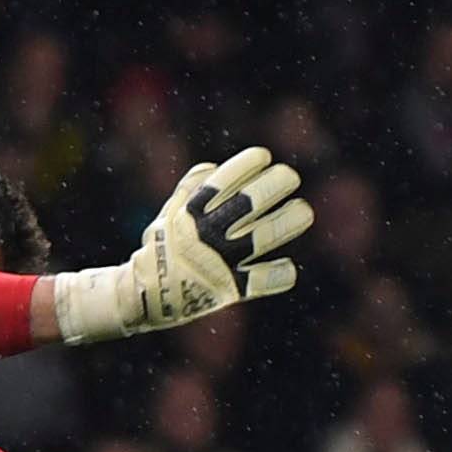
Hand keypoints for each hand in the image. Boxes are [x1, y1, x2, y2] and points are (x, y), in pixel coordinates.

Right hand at [50, 146, 311, 341]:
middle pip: (250, 203)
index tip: (264, 156)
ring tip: (305, 211)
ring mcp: (219, 261)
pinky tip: (289, 268)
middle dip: (275, 185)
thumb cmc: (161, 250)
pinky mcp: (228, 290)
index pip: (224, 180)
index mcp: (191, 213)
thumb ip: (189, 188)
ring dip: (288, 222)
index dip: (247, 164)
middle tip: (290, 177)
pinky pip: (261, 281)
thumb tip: (214, 166)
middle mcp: (207, 234)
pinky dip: (279, 275)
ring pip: (263, 236)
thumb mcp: (169, 214)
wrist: (146, 296)